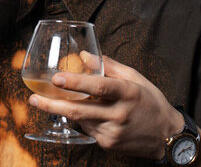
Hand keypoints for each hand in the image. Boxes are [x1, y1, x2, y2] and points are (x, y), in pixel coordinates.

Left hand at [28, 55, 183, 159]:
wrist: (167, 136)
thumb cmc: (151, 102)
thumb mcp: (136, 78)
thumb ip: (109, 66)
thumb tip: (84, 56)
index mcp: (128, 93)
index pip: (99, 87)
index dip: (76, 82)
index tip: (56, 78)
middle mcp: (119, 114)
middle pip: (80, 109)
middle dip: (52, 104)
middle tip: (33, 98)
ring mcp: (113, 132)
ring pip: (81, 119)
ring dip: (65, 110)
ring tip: (50, 100)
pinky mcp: (108, 144)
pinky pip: (88, 129)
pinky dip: (81, 119)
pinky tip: (84, 112)